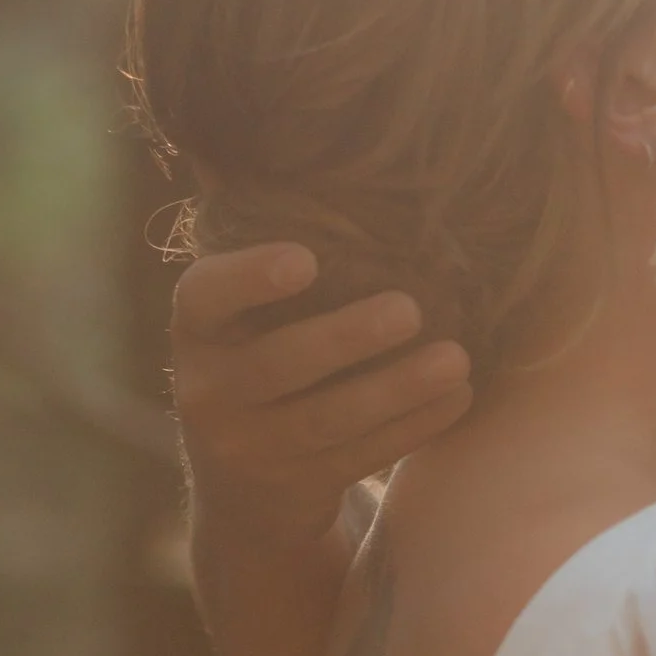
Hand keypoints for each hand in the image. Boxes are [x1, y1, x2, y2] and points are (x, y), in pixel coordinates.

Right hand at [169, 242, 470, 548]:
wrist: (244, 495)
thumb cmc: (259, 365)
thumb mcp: (240, 321)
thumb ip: (264, 256)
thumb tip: (302, 160)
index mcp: (197, 333)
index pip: (204, 297)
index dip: (250, 277)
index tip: (307, 259)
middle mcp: (209, 393)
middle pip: (276, 365)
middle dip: (345, 337)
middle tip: (411, 308)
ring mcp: (251, 450)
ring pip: (328, 420)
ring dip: (398, 387)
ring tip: (456, 358)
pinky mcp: (299, 490)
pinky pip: (360, 456)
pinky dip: (413, 426)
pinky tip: (458, 396)